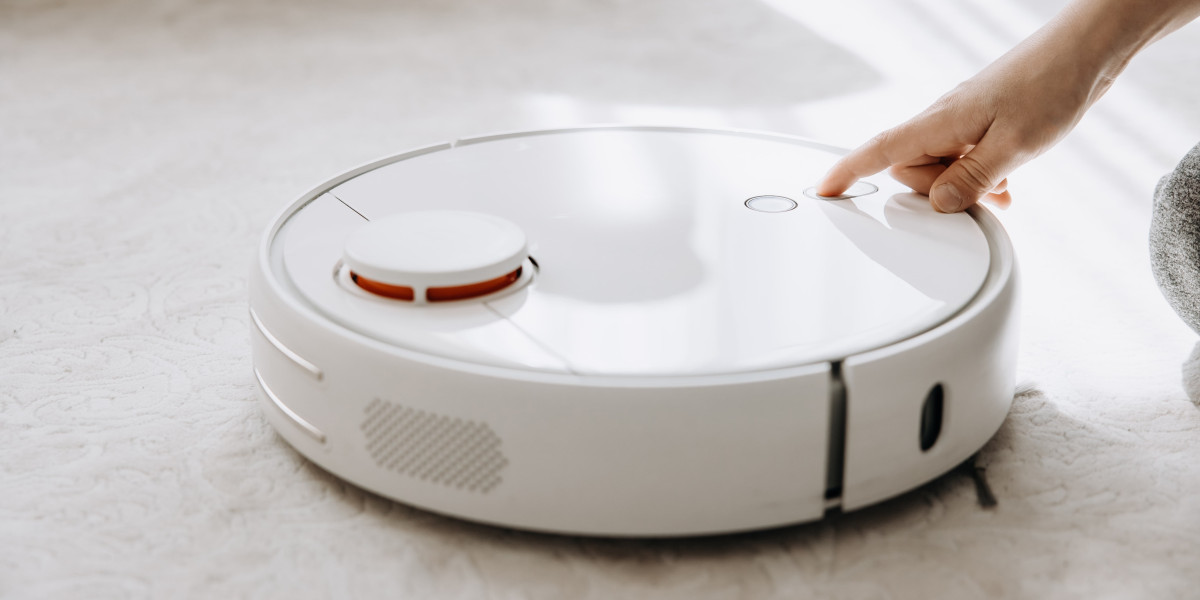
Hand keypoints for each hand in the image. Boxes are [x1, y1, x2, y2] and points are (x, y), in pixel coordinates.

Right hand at [814, 0, 1183, 212]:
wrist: (1085, 53)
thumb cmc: (1051, 86)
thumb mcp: (1013, 147)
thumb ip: (970, 181)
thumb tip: (938, 205)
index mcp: (940, 122)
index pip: (879, 151)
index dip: (847, 172)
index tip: (824, 191)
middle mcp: (943, 120)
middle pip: (911, 170)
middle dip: (936, 192)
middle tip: (978, 195)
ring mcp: (961, 122)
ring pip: (940, 168)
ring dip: (963, 186)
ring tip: (1002, 185)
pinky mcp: (980, 125)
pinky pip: (963, 159)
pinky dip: (978, 176)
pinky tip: (1006, 180)